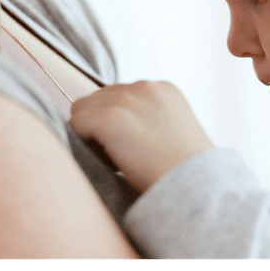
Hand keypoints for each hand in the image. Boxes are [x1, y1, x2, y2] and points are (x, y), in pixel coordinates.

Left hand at [68, 81, 214, 192]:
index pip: (119, 94)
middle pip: (97, 98)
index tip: (135, 143)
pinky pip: (76, 124)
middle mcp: (144, 86)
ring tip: (118, 156)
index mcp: (163, 88)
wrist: (193, 184)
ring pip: (81, 109)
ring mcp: (126, 99)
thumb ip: (149, 118)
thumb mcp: (174, 130)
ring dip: (92, 132)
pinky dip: (85, 142)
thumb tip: (115, 126)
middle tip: (125, 153)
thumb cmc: (184, 168)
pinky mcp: (110, 118)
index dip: (119, 120)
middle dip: (102, 123)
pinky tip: (109, 159)